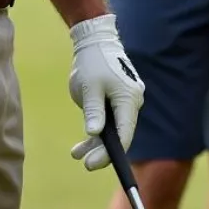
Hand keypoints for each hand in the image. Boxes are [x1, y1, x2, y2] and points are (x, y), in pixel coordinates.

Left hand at [68, 13, 145, 170]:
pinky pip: (107, 123)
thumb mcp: (90, 88)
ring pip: (112, 131)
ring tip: (76, 154)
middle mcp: (131, 103)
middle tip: (86, 164)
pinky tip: (78, 148)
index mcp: (128, 99)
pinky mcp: (115, 102)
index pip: (125, 133)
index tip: (95, 164)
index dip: (112, 153)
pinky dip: (94, 134)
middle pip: (120, 134)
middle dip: (103, 151)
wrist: (95, 43)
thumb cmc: (93, 63)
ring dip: (96, 144)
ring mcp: (124, 103)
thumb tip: (95, 133)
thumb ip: (93, 111)